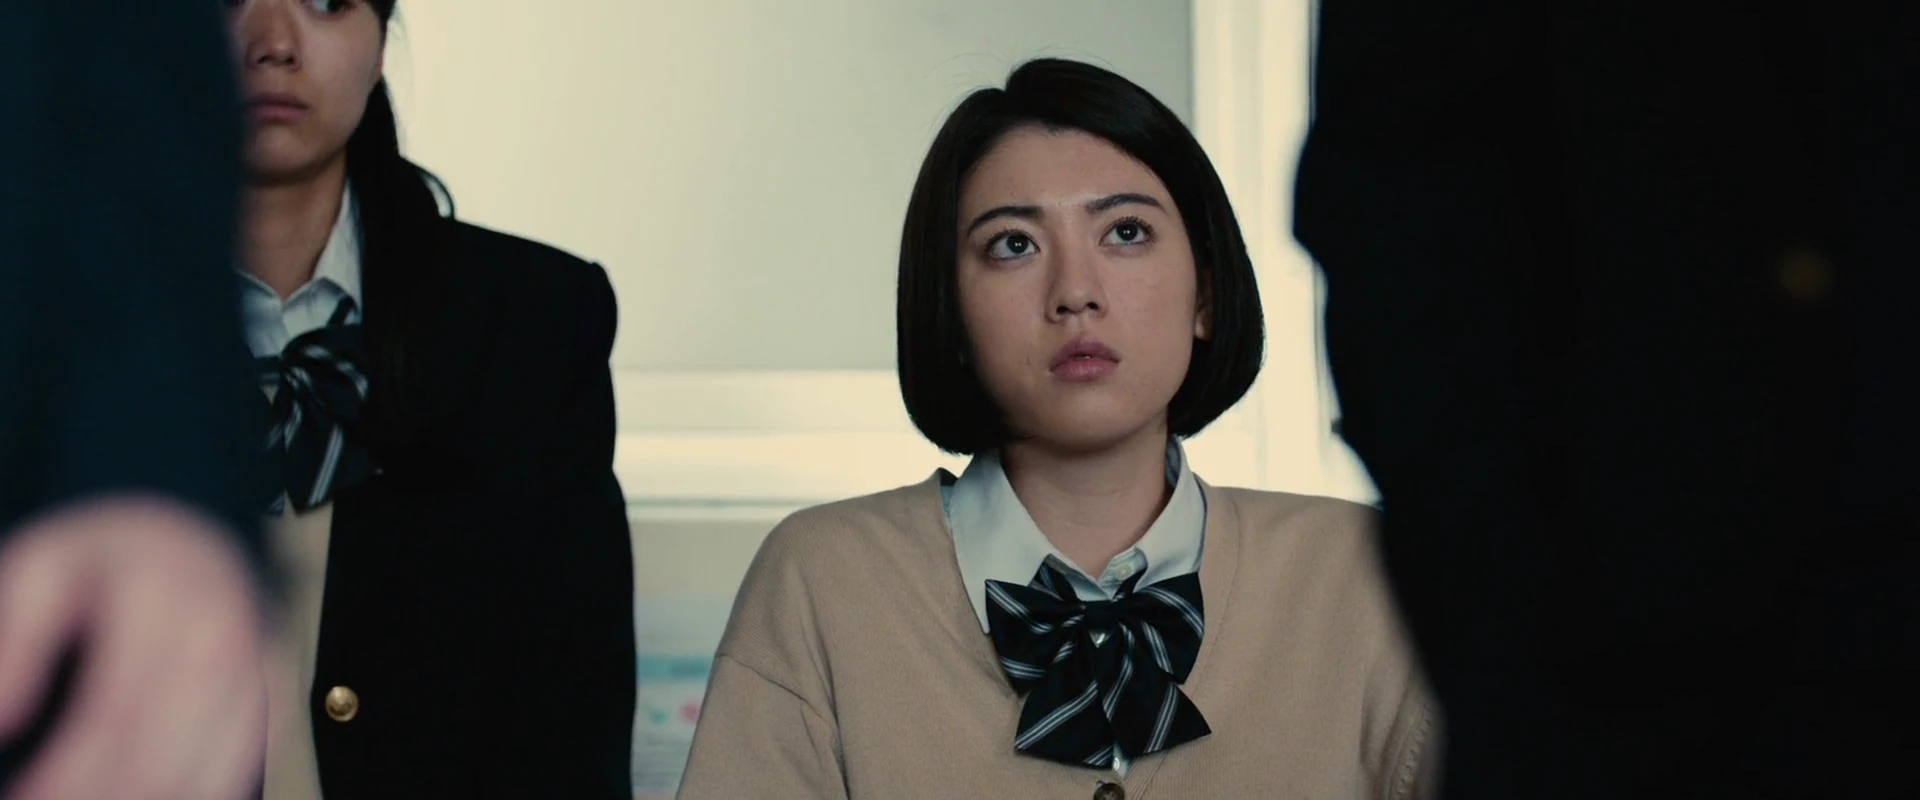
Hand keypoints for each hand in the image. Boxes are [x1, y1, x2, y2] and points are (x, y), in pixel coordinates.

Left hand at [0, 495, 268, 799]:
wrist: (191, 532)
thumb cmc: (112, 557)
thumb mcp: (41, 569)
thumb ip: (15, 638)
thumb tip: (4, 719)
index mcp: (164, 597)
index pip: (113, 716)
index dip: (65, 777)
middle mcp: (223, 636)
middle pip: (162, 759)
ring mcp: (259, 667)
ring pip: (205, 775)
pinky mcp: (272, 695)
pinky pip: (238, 768)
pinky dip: (193, 792)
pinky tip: (148, 796)